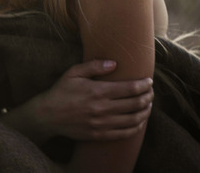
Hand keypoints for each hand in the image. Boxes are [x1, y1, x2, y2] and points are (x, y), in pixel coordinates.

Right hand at [3, 60, 152, 142]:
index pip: (130, 89)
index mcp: (98, 91)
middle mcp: (102, 109)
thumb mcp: (73, 73)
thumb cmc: (61, 91)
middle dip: (148, 97)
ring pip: (133, 120)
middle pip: (135, 104)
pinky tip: (139, 121)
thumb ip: (94, 66)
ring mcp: (102, 124)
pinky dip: (136, 127)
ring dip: (145, 112)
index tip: (149, 81)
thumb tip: (114, 64)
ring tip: (148, 106)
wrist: (48, 116)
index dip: (143, 85)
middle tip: (151, 92)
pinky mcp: (99, 135)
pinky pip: (124, 133)